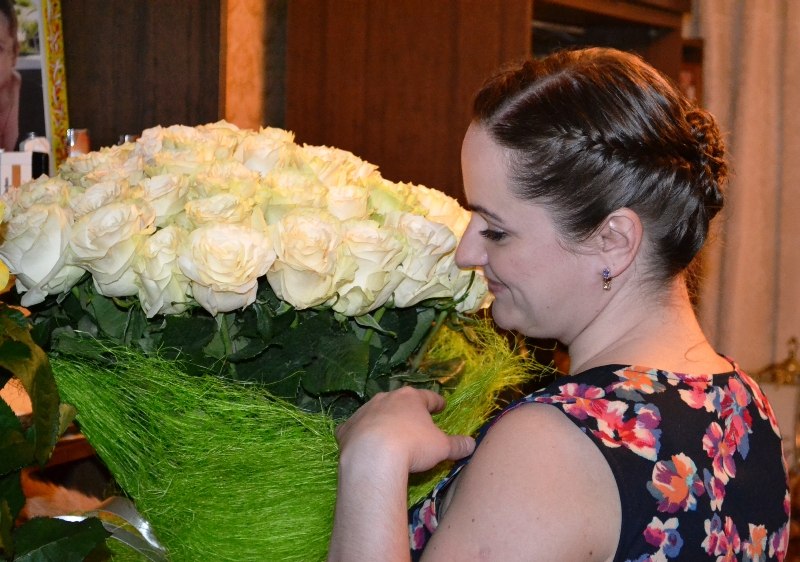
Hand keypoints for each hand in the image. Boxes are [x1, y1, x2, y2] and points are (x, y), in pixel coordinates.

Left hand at [335, 387, 475, 473]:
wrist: (373, 457)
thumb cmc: (413, 447)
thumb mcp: (442, 448)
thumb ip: (457, 445)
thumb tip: (472, 444)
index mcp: (411, 398)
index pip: (428, 397)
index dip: (436, 402)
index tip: (440, 405)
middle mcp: (386, 398)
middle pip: (400, 401)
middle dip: (406, 409)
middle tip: (413, 419)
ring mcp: (364, 411)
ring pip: (376, 412)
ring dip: (382, 420)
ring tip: (388, 434)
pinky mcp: (347, 428)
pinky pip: (355, 428)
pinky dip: (360, 434)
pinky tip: (362, 443)